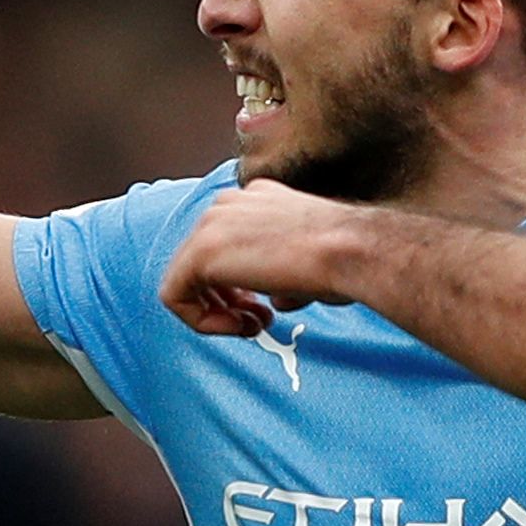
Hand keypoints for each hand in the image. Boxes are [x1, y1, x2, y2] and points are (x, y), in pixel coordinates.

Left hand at [158, 178, 373, 332]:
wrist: (350, 251)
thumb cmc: (344, 257)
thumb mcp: (307, 261)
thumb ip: (280, 275)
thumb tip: (277, 298)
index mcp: (255, 198)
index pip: (227, 245)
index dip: (241, 285)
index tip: (265, 307)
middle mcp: (228, 203)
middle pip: (202, 261)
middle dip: (227, 300)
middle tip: (258, 321)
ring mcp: (210, 224)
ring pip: (185, 279)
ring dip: (216, 312)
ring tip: (251, 327)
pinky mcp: (200, 253)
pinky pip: (174, 297)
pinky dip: (201, 321)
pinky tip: (236, 327)